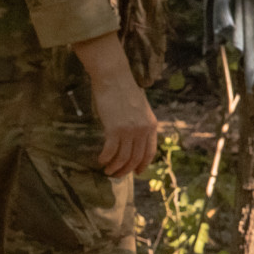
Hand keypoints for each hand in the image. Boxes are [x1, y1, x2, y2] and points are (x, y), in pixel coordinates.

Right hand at [72, 31, 159, 174]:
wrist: (114, 78)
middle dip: (126, 170)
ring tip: (107, 170)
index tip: (136, 173)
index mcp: (152, 126)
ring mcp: (129, 130)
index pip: (150, 153)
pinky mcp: (115, 129)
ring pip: (123, 158)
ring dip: (114, 167)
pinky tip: (100, 160)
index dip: (143, 165)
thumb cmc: (125, 91)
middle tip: (116, 174)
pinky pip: (111, 151)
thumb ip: (140, 125)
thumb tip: (134, 142)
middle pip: (136, 158)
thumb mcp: (141, 109)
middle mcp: (143, 130)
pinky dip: (105, 159)